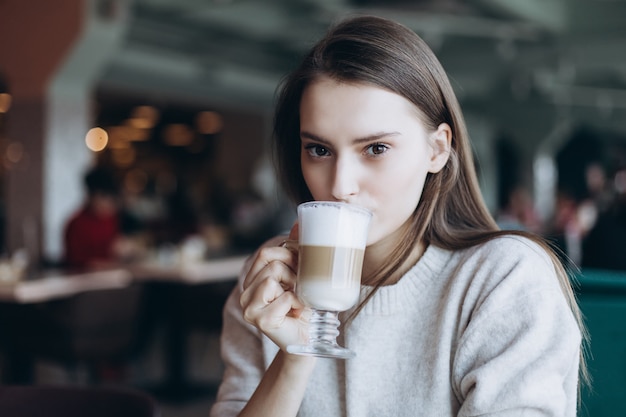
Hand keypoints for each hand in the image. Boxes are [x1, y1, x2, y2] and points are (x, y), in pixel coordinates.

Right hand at [240, 225, 309, 350]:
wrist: (306, 340)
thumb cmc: (303, 307)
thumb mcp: (299, 276)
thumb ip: (294, 253)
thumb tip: (298, 224)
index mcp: (252, 282)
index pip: (264, 253)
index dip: (286, 255)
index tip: (300, 267)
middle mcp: (245, 294)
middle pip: (270, 264)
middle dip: (292, 273)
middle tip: (300, 289)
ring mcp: (249, 308)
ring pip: (273, 277)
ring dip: (294, 288)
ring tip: (297, 302)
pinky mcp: (259, 320)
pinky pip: (284, 297)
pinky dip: (297, 303)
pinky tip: (296, 313)